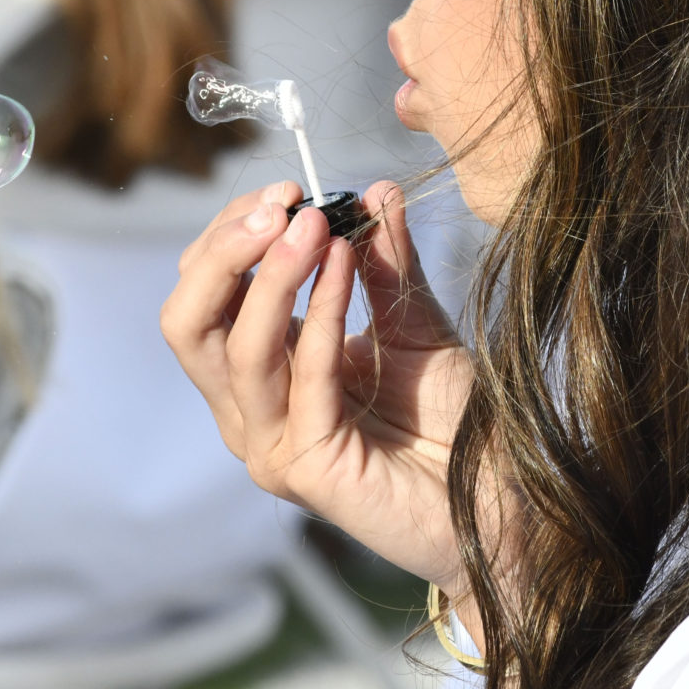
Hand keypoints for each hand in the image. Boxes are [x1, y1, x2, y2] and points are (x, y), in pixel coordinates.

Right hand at [162, 181, 475, 596]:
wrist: (500, 498)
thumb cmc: (456, 421)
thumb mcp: (415, 322)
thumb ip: (386, 262)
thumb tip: (374, 189)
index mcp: (262, 373)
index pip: (207, 295)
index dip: (232, 236)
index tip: (288, 190)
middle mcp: (251, 411)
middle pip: (188, 322)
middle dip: (224, 252)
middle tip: (281, 205)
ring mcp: (272, 444)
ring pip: (234, 347)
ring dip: (273, 274)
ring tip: (317, 226)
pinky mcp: (306, 468)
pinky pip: (300, 375)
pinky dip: (320, 311)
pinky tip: (348, 265)